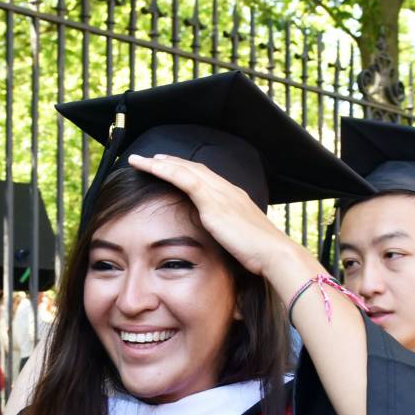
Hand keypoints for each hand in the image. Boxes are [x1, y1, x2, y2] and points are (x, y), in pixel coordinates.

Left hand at [125, 153, 314, 285]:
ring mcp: (220, 193)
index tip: (171, 169)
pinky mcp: (212, 201)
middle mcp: (227, 190)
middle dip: (172, 162)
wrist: (273, 253)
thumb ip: (230, 234)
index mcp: (235, 198)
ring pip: (185, 169)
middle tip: (152, 159)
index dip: (187, 171)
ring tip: (141, 161)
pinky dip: (166, 170)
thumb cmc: (261, 255)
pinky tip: (152, 167)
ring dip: (161, 163)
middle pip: (194, 168)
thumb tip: (224, 241)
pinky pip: (184, 178)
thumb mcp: (242, 241)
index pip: (206, 178)